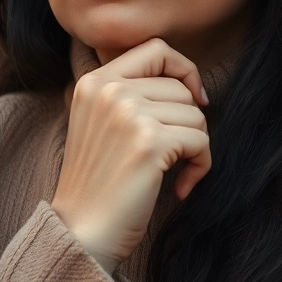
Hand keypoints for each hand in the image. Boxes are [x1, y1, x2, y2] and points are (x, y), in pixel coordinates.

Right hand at [50, 38, 211, 272]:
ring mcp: (129, 114)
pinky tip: (180, 188)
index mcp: (94, 82)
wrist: (81, 232)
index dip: (183, 70)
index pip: (156, 49)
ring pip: (195, 114)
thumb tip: (192, 86)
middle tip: (173, 154)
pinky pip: (201, 140)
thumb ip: (131, 95)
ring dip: (194, 147)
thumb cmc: (98, 185)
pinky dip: (200, 167)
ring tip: (172, 172)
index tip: (192, 100)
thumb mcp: (101, 124)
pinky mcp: (150, 143)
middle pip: (181, 87)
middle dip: (187, 121)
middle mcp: (109, 91)